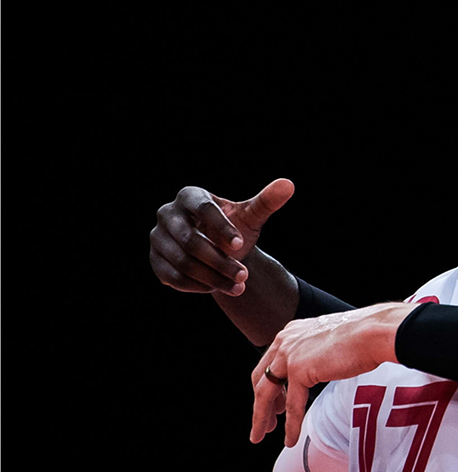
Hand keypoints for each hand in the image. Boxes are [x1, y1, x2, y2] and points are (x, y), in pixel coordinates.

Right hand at [147, 180, 294, 295]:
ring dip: (212, 277)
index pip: (204, 210)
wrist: (219, 249)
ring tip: (238, 286)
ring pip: (182, 262)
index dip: (223, 228)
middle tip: (244, 275)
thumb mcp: (251, 215)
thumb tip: (288, 185)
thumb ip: (267, 201)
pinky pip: (173, 277)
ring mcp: (158, 238)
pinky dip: (198, 286)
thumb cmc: (234, 226)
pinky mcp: (155, 260)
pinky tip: (217, 287)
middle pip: (191, 241)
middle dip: (220, 261)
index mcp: (190, 196)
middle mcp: (167, 214)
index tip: (241, 244)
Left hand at [251, 301, 415, 444]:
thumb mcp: (329, 341)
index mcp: (291, 334)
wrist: (373, 332)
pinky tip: (290, 439)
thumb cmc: (364, 335)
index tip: (273, 403)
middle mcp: (285, 342)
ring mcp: (289, 356)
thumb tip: (320, 367)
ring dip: (262, 418)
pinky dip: (290, 425)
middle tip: (264, 423)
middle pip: (261, 379)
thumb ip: (316, 352)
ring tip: (261, 435)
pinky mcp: (299, 370)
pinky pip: (292, 405)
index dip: (267, 386)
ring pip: (266, 394)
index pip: (269, 364)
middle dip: (260, 404)